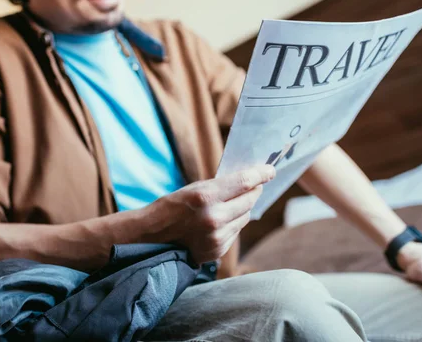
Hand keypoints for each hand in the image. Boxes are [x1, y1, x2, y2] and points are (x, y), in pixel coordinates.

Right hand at [154, 165, 275, 263]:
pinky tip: (218, 221)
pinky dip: (232, 223)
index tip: (270, 170)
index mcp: (206, 197)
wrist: (151, 238)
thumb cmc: (171, 207)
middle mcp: (214, 218)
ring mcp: (217, 237)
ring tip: (230, 204)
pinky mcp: (218, 250)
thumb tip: (248, 181)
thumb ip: (220, 186)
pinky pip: (236, 231)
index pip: (245, 182)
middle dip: (254, 190)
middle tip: (255, 184)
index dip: (261, 174)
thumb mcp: (193, 189)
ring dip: (243, 208)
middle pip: (250, 200)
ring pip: (245, 217)